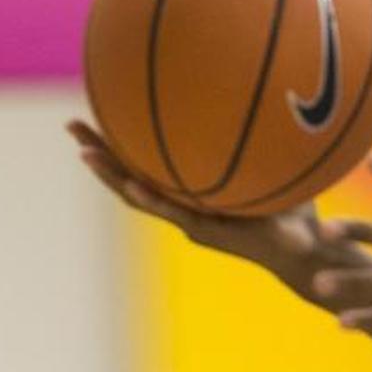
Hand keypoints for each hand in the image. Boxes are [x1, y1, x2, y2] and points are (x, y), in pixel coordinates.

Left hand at [66, 118, 367, 302]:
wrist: (292, 248)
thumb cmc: (296, 238)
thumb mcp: (294, 231)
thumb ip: (292, 233)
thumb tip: (299, 237)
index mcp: (202, 224)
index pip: (160, 204)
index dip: (139, 191)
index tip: (113, 173)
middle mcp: (183, 214)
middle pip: (131, 184)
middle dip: (102, 157)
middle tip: (73, 127)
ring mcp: (181, 204)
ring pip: (134, 177)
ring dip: (105, 152)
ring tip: (78, 124)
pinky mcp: (189, 195)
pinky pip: (155, 169)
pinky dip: (134, 148)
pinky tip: (122, 123)